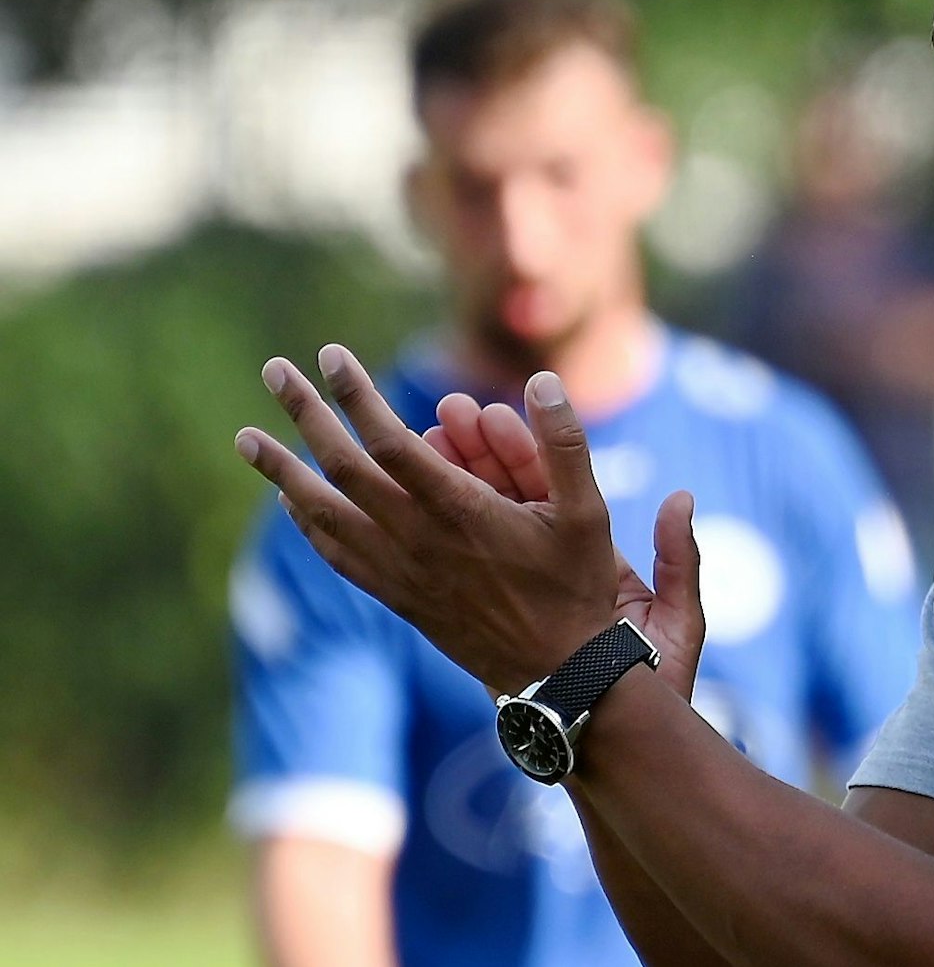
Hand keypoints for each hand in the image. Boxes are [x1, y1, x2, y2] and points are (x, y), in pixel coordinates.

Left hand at [234, 344, 681, 690]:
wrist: (558, 676)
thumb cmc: (576, 588)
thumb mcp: (588, 512)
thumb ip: (563, 444)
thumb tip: (541, 380)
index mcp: (461, 513)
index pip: (390, 442)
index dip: (356, 396)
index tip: (330, 355)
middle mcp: (418, 541)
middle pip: (342, 468)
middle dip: (306, 415)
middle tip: (273, 370)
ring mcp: (401, 572)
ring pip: (325, 515)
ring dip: (282, 472)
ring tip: (246, 438)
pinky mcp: (398, 596)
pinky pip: (338, 555)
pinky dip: (308, 523)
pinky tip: (290, 500)